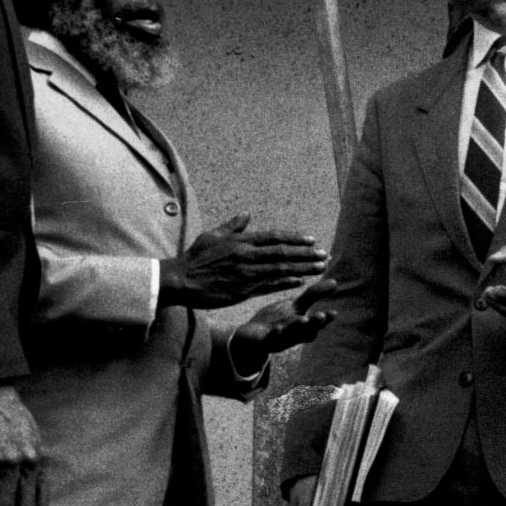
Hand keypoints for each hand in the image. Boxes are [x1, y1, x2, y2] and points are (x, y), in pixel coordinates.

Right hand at [159, 214, 325, 308]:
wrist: (181, 280)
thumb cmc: (195, 258)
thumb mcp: (212, 236)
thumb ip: (233, 226)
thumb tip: (246, 214)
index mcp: (241, 241)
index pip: (275, 237)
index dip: (295, 239)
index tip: (312, 241)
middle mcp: (247, 256)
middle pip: (284, 253)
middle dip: (307, 254)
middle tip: (324, 255)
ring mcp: (247, 273)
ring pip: (281, 269)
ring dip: (303, 268)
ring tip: (320, 268)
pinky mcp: (243, 290)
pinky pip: (270, 285)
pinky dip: (287, 283)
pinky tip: (301, 281)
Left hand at [229, 287, 336, 374]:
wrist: (251, 338)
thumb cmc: (278, 320)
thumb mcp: (296, 307)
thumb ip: (314, 296)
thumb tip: (335, 281)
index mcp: (302, 327)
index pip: (317, 324)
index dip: (325, 320)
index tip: (334, 313)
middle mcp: (293, 335)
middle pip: (306, 331)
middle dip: (314, 324)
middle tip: (322, 316)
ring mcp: (279, 339)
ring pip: (290, 334)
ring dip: (296, 327)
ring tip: (303, 319)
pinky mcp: (264, 341)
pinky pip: (270, 339)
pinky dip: (274, 334)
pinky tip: (277, 328)